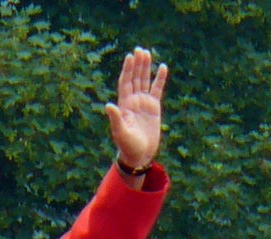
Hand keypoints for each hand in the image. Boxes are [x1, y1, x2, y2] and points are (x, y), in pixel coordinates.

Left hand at [104, 47, 167, 171]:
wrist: (139, 156)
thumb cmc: (128, 146)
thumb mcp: (120, 132)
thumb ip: (115, 118)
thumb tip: (108, 105)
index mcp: (124, 105)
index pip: (126, 83)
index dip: (127, 70)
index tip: (130, 57)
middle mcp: (133, 101)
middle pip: (135, 78)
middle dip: (137, 65)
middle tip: (139, 50)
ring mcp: (143, 103)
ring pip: (145, 81)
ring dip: (146, 68)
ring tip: (147, 53)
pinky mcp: (154, 108)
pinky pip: (157, 90)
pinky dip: (159, 79)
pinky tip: (162, 67)